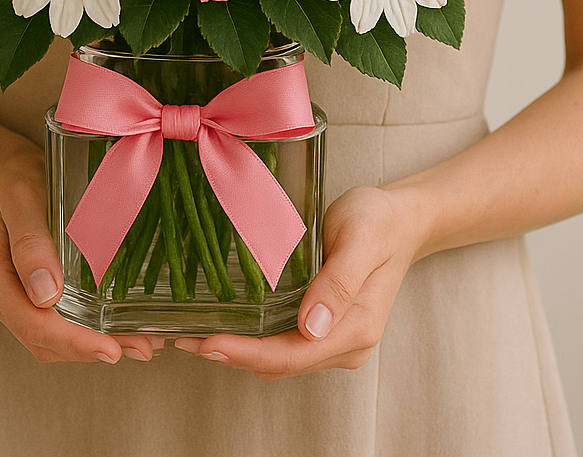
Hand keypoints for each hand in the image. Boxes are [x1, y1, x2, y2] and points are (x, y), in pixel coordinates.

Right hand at [0, 143, 163, 363]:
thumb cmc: (12, 178)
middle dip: (90, 349)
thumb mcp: (21, 197)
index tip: (111, 349)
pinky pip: (52, 324)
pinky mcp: (24, 295)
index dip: (73, 342)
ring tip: (138, 342)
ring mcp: (8, 298)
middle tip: (142, 347)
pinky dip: (83, 332)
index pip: (32, 323)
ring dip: (90, 346)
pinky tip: (115, 328)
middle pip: (42, 339)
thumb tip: (45, 295)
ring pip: (48, 339)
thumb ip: (29, 242)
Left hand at [175, 185, 414, 378]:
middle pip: (278, 363)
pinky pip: (282, 344)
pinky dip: (251, 339)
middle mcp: (343, 344)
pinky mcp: (323, 328)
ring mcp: (333, 340)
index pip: (289, 354)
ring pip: (277, 358)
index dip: (244, 353)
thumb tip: (310, 326)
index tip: (206, 342)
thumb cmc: (380, 221)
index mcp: (354, 328)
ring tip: (191, 332)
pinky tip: (225, 323)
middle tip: (180, 337)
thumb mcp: (362, 238)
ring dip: (237, 350)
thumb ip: (339, 281)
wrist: (402, 220)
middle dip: (230, 354)